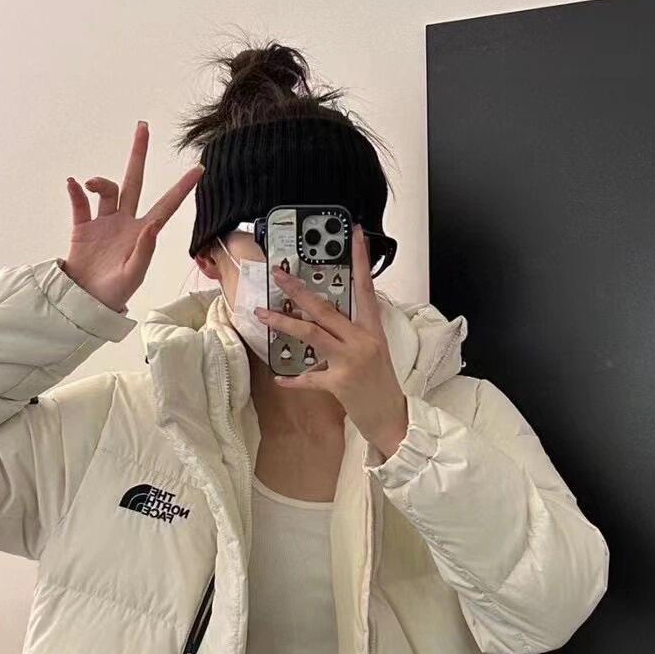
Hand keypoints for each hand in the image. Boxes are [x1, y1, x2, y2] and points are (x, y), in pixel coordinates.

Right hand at [63, 122, 203, 312]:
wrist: (85, 301)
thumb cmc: (115, 293)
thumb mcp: (134, 275)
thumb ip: (145, 250)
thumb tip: (153, 225)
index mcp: (143, 233)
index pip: (166, 205)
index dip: (182, 188)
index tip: (199, 168)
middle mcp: (125, 221)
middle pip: (134, 181)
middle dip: (139, 155)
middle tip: (143, 127)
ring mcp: (104, 222)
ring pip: (107, 190)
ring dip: (100, 181)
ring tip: (90, 184)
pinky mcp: (83, 226)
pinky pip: (79, 203)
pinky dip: (75, 191)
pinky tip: (73, 184)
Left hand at [256, 225, 409, 459]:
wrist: (392, 418)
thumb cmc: (381, 384)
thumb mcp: (375, 351)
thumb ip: (354, 333)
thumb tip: (329, 318)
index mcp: (373, 330)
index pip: (366, 288)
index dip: (361, 261)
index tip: (354, 235)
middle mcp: (362, 341)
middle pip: (326, 308)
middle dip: (299, 290)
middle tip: (279, 274)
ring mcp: (351, 361)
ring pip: (312, 334)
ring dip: (285, 322)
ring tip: (263, 314)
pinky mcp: (340, 383)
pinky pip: (309, 377)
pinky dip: (293, 379)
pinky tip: (279, 379)